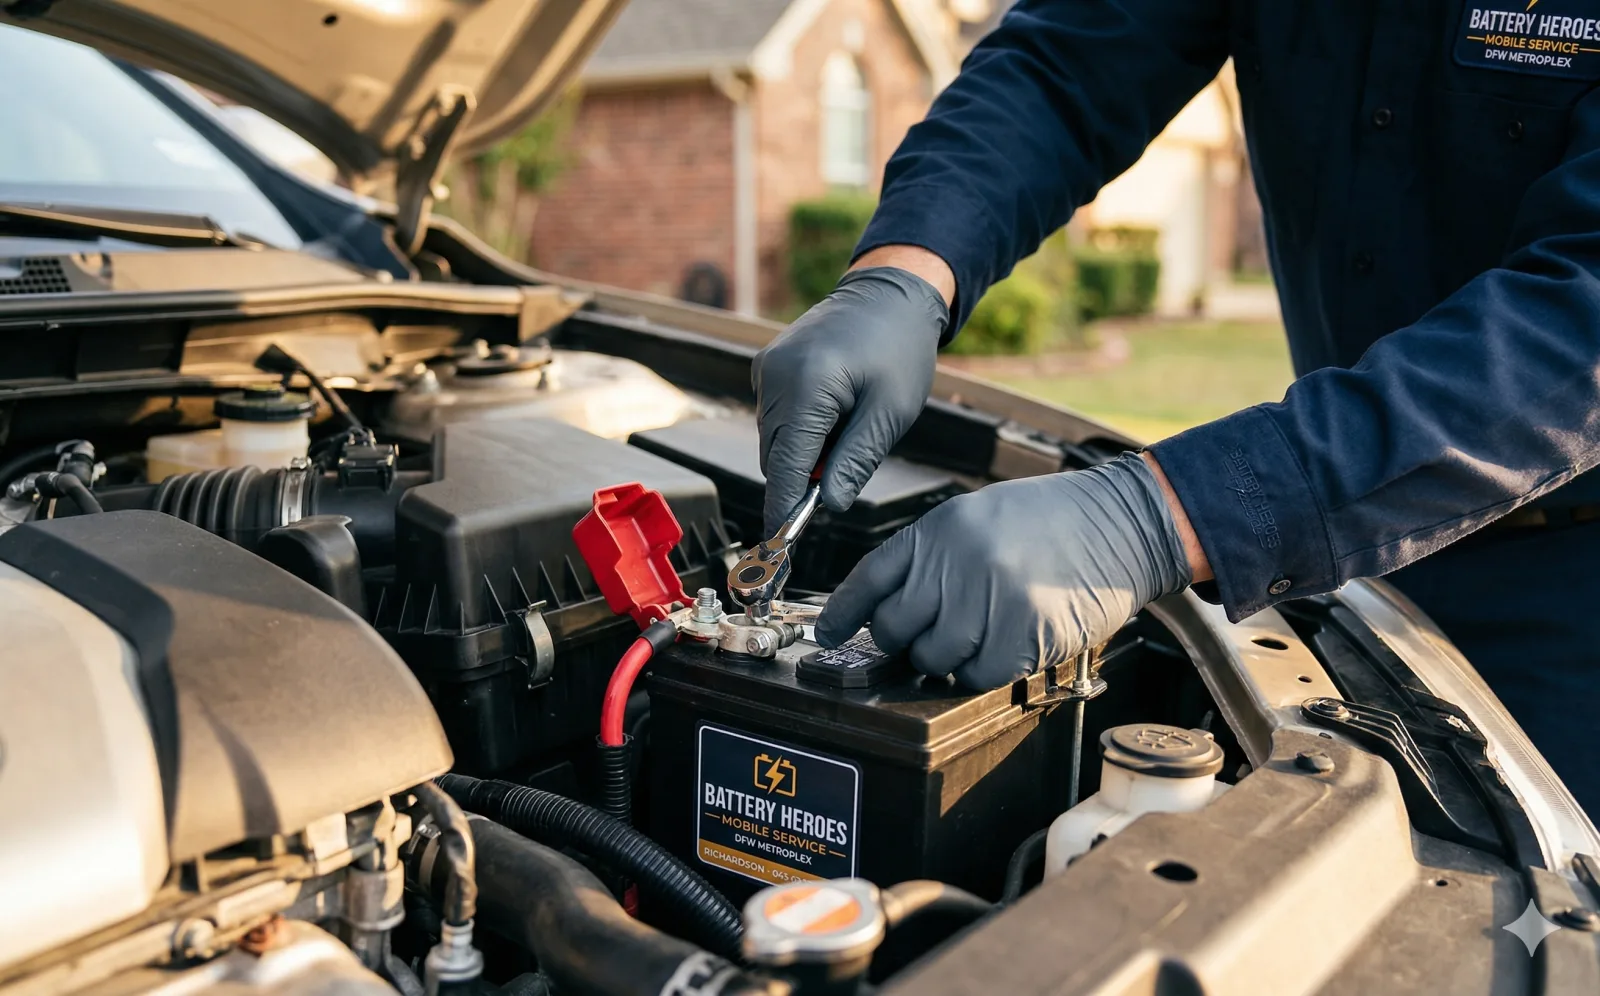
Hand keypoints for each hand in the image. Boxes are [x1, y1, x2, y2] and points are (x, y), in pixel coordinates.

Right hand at [753, 265, 947, 534]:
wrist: (890, 293)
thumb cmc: (899, 349)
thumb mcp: (889, 413)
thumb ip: (855, 461)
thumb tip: (830, 506)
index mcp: (805, 387)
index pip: (783, 467)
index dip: (781, 511)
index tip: (778, 548)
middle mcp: (775, 377)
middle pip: (774, 457)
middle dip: (800, 481)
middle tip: (839, 485)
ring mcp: (767, 369)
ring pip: (774, 440)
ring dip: (804, 454)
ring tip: (849, 431)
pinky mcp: (769, 367)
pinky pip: (776, 417)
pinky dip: (800, 432)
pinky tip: (835, 415)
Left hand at [814, 453, 1193, 689]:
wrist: (1122, 523)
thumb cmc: (1050, 522)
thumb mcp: (977, 517)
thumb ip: (932, 558)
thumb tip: (890, 608)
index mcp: (937, 530)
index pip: (870, 579)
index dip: (844, 614)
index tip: (829, 635)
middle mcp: (954, 562)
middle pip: (894, 629)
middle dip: (904, 641)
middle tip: (929, 636)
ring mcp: (987, 599)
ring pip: (934, 659)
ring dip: (949, 658)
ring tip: (981, 633)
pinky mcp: (1022, 633)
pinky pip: (978, 675)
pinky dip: (984, 670)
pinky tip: (1006, 645)